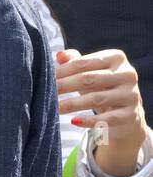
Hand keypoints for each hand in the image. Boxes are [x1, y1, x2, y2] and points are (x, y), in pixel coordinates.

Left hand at [57, 47, 148, 176]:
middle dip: (64, 86)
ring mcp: (131, 95)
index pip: (82, 62)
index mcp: (116, 58)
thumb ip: (74, 61)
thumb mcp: (89, 72)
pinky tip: (74, 121)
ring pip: (96, 98)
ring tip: (54, 107)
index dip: (62, 70)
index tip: (45, 78)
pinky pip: (107, 119)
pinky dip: (89, 121)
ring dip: (72, 104)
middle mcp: (127, 74)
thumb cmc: (101, 87)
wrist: (125, 114)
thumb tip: (59, 55)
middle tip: (46, 92)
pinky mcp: (132, 115)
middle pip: (88, 79)